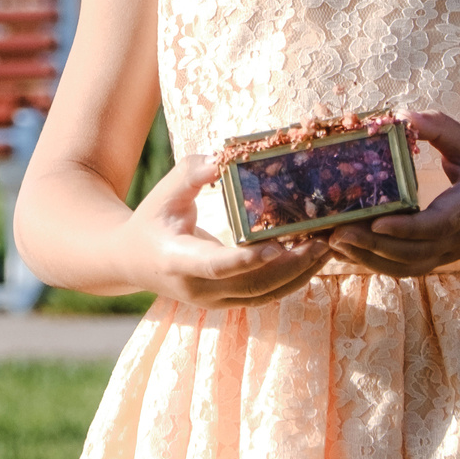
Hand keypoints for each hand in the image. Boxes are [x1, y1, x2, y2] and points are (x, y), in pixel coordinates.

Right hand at [117, 149, 334, 307]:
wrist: (132, 262)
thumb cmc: (152, 219)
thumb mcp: (164, 191)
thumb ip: (192, 172)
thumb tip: (224, 157)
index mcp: (177, 261)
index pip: (216, 266)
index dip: (246, 260)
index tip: (277, 247)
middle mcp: (197, 289)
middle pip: (251, 286)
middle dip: (291, 267)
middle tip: (323, 242)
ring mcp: (213, 301)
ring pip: (263, 296)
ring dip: (298, 275)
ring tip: (327, 248)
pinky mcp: (226, 302)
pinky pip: (264, 296)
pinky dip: (290, 279)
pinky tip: (311, 258)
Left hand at [320, 112, 459, 277]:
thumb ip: (440, 129)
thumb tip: (403, 115)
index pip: (437, 224)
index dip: (407, 228)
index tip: (377, 223)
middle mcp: (456, 237)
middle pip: (412, 252)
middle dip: (372, 246)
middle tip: (335, 232)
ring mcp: (445, 253)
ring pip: (404, 266)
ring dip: (367, 258)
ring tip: (331, 242)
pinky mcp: (434, 258)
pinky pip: (401, 268)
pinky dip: (372, 263)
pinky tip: (345, 250)